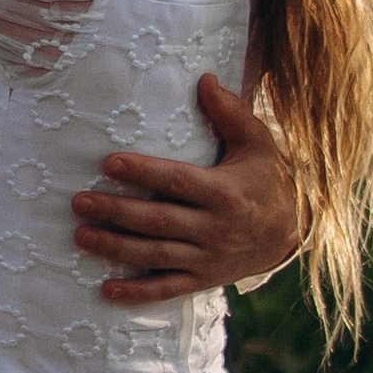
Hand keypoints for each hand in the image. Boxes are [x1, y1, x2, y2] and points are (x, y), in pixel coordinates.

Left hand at [71, 76, 303, 303]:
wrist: (293, 232)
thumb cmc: (267, 179)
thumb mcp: (257, 143)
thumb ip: (230, 112)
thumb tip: (205, 78)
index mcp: (225, 192)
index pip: (177, 181)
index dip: (143, 172)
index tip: (108, 162)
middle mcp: (215, 228)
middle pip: (158, 221)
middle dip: (116, 212)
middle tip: (79, 202)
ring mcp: (208, 257)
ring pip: (156, 256)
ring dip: (116, 248)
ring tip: (81, 236)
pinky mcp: (204, 279)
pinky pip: (168, 290)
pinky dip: (138, 294)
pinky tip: (107, 291)